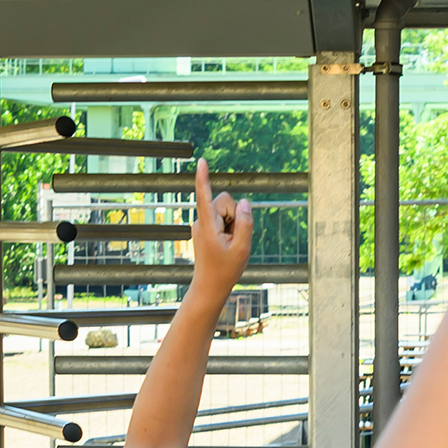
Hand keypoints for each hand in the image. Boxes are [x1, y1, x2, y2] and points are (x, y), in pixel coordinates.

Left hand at [190, 160, 254, 292]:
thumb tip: (244, 202)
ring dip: (233, 224)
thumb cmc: (225, 270)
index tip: (201, 161)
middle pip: (226, 202)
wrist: (210, 286)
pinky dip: (229, 228)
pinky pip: (223, 218)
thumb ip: (245, 223)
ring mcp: (202, 223)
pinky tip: (226, 244)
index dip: (204, 178)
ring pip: (226, 210)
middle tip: (233, 239)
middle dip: (235, 215)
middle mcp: (201, 221)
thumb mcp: (242, 248)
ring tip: (229, 243)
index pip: (205, 196)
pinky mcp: (206, 226)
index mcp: (207, 226)